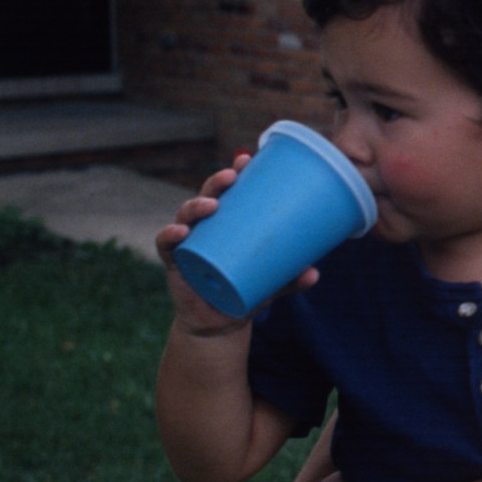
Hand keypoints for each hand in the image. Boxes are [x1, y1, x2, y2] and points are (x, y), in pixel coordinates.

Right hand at [156, 156, 316, 334]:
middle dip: (217, 182)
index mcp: (228, 225)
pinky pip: (166, 246)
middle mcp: (206, 228)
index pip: (229, 193)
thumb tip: (314, 274)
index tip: (247, 159)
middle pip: (207, 196)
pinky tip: (179, 232)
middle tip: (232, 175)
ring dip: (196, 206)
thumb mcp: (270, 284)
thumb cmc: (245, 292)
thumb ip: (290, 279)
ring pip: (186, 216)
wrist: (219, 322)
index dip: (235, 173)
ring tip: (212, 205)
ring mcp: (188, 243)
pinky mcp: (175, 262)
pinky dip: (169, 236)